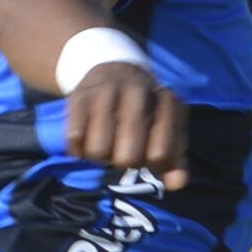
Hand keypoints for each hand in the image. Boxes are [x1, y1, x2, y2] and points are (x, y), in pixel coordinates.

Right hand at [61, 58, 188, 184]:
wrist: (114, 67)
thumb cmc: (146, 110)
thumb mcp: (167, 128)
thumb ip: (176, 160)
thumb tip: (177, 185)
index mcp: (166, 103)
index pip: (161, 155)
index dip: (153, 164)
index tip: (150, 154)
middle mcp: (138, 94)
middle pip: (128, 158)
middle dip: (125, 161)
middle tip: (124, 148)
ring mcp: (106, 93)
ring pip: (98, 151)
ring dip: (101, 156)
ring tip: (107, 142)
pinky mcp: (79, 97)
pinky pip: (74, 139)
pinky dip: (79, 148)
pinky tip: (89, 136)